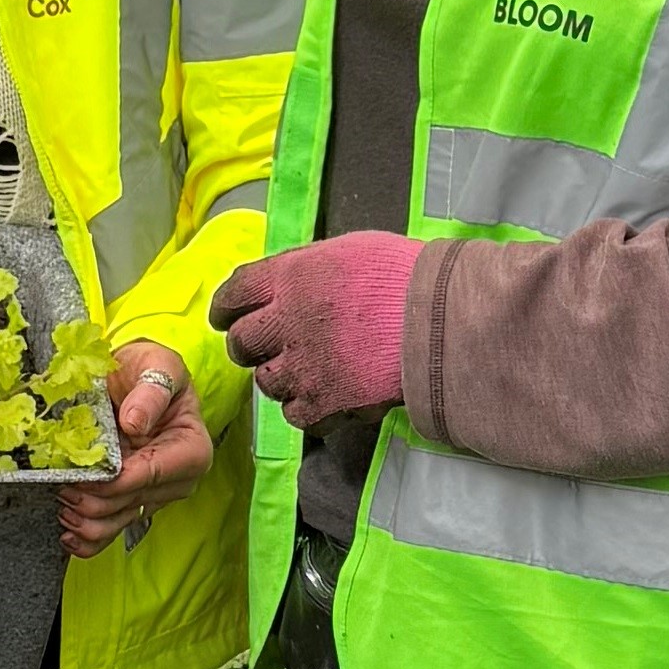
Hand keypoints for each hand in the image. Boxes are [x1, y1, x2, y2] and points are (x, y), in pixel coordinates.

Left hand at [65, 341, 214, 554]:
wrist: (134, 376)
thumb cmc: (149, 368)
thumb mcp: (157, 364)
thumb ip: (151, 392)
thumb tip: (136, 424)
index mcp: (191, 449)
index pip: (149, 475)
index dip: (112, 481)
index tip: (81, 476)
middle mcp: (178, 480)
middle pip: (128, 503)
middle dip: (92, 498)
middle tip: (61, 482)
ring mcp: (154, 495)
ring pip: (117, 524)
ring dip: (85, 521)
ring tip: (62, 501)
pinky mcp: (133, 502)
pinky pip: (111, 530)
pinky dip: (88, 538)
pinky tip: (68, 533)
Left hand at [208, 231, 419, 426]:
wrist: (443, 320)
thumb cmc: (406, 277)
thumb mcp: (349, 252)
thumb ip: (308, 270)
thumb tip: (288, 283)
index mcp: (290, 277)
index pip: (234, 293)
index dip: (225, 308)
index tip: (225, 318)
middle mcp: (286, 321)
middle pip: (241, 343)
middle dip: (250, 347)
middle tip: (270, 348)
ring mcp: (303, 366)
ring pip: (267, 383)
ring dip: (283, 379)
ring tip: (313, 371)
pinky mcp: (323, 403)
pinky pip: (296, 416)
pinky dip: (309, 409)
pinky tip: (330, 397)